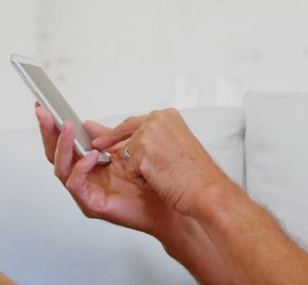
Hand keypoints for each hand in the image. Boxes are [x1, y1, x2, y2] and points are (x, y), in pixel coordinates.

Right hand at [35, 104, 176, 235]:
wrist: (167, 204)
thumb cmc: (148, 182)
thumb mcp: (125, 151)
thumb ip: (105, 138)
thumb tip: (86, 123)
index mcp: (87, 165)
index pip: (63, 144)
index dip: (51, 126)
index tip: (43, 105)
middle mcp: (83, 179)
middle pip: (55, 155)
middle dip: (48, 132)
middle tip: (44, 113)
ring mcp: (85, 193)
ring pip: (61, 168)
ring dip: (63, 146)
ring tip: (68, 128)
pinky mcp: (92, 205)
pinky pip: (77, 185)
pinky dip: (81, 168)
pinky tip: (92, 156)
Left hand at [92, 108, 234, 217]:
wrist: (206, 190)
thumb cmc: (196, 175)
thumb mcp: (173, 147)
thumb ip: (151, 138)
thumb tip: (123, 140)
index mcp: (167, 116)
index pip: (134, 122)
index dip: (117, 134)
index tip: (103, 139)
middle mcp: (157, 120)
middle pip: (125, 136)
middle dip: (113, 145)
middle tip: (101, 147)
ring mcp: (148, 134)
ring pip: (126, 156)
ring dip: (139, 170)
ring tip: (163, 174)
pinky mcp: (141, 152)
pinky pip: (129, 170)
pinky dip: (141, 180)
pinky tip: (159, 180)